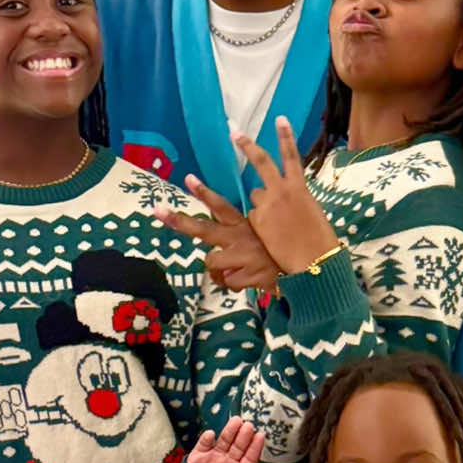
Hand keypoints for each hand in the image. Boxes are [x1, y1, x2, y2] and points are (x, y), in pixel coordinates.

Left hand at [153, 175, 279, 291]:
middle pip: (203, 229)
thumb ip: (242, 232)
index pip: (222, 206)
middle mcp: (238, 238)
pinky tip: (249, 279)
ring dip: (220, 270)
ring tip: (239, 269)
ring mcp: (240, 257)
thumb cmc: (279, 250)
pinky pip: (228, 283)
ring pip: (211, 263)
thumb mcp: (265, 233)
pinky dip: (235, 284)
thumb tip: (226, 236)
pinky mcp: (245, 276)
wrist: (305, 269)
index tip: (188, 179)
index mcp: (243, 225)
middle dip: (179, 221)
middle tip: (157, 211)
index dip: (204, 193)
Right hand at [187, 417, 266, 462]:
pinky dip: (206, 439)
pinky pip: (204, 445)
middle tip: (249, 425)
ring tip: (236, 421)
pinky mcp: (199, 455)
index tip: (260, 436)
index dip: (255, 447)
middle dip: (244, 435)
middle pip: (238, 446)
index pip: (250, 457)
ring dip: (230, 431)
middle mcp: (229, 461)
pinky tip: (210, 435)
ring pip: (224, 441)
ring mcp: (214, 456)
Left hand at [234, 118, 338, 273]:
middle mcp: (281, 191)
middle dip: (247, 145)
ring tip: (275, 226)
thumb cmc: (319, 241)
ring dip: (260, 206)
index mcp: (300, 188)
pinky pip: (254, 217)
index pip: (291, 156)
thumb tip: (281, 198)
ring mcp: (267, 205)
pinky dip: (259, 226)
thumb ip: (294, 200)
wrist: (313, 261)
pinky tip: (270, 239)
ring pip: (256, 196)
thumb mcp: (311, 213)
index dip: (285, 136)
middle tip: (234, 132)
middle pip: (262, 162)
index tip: (280, 119)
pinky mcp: (257, 220)